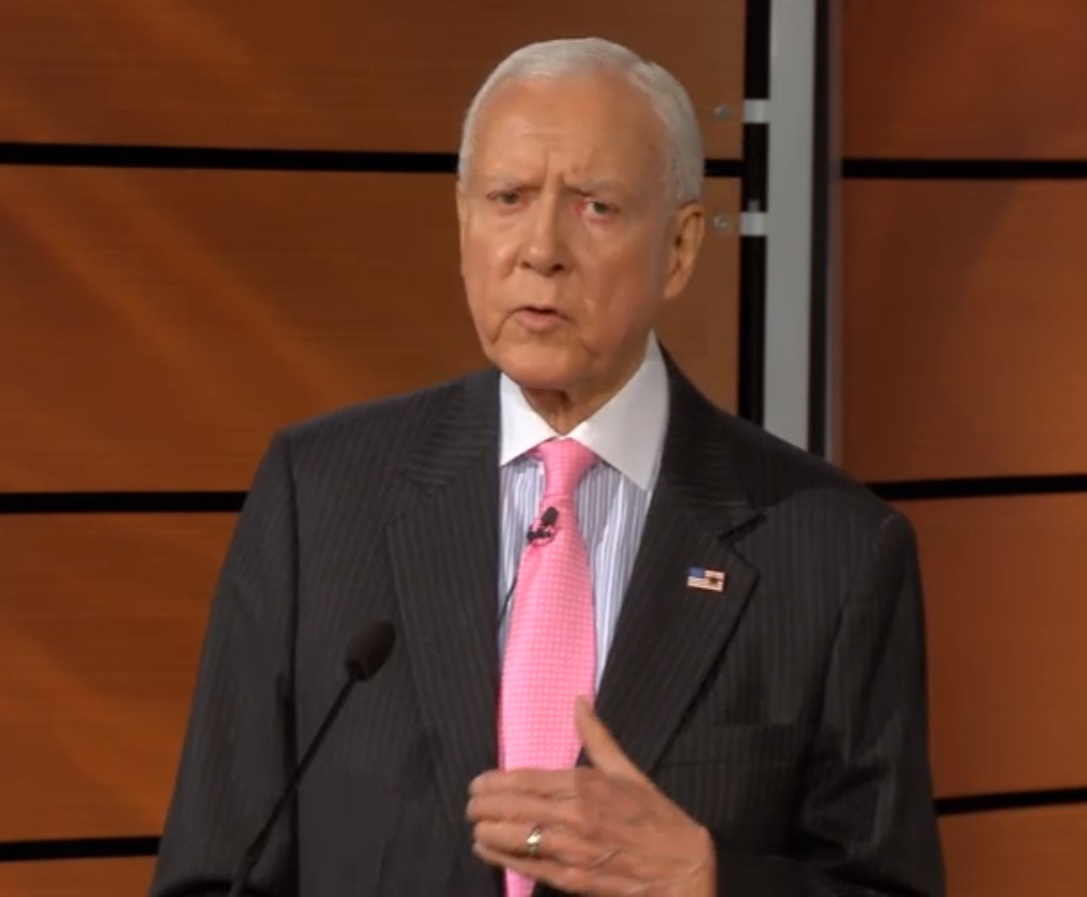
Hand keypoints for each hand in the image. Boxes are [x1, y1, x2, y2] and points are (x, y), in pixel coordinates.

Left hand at [468, 697, 715, 894]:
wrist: (682, 869)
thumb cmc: (656, 818)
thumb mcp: (628, 771)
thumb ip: (597, 736)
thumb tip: (579, 701)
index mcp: (585, 784)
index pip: (524, 780)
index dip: (494, 782)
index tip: (478, 783)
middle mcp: (573, 815)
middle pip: (512, 807)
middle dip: (483, 806)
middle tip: (471, 804)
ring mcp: (570, 849)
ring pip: (512, 837)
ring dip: (486, 830)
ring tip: (475, 825)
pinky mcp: (571, 878)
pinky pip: (526, 865)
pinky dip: (501, 856)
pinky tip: (486, 848)